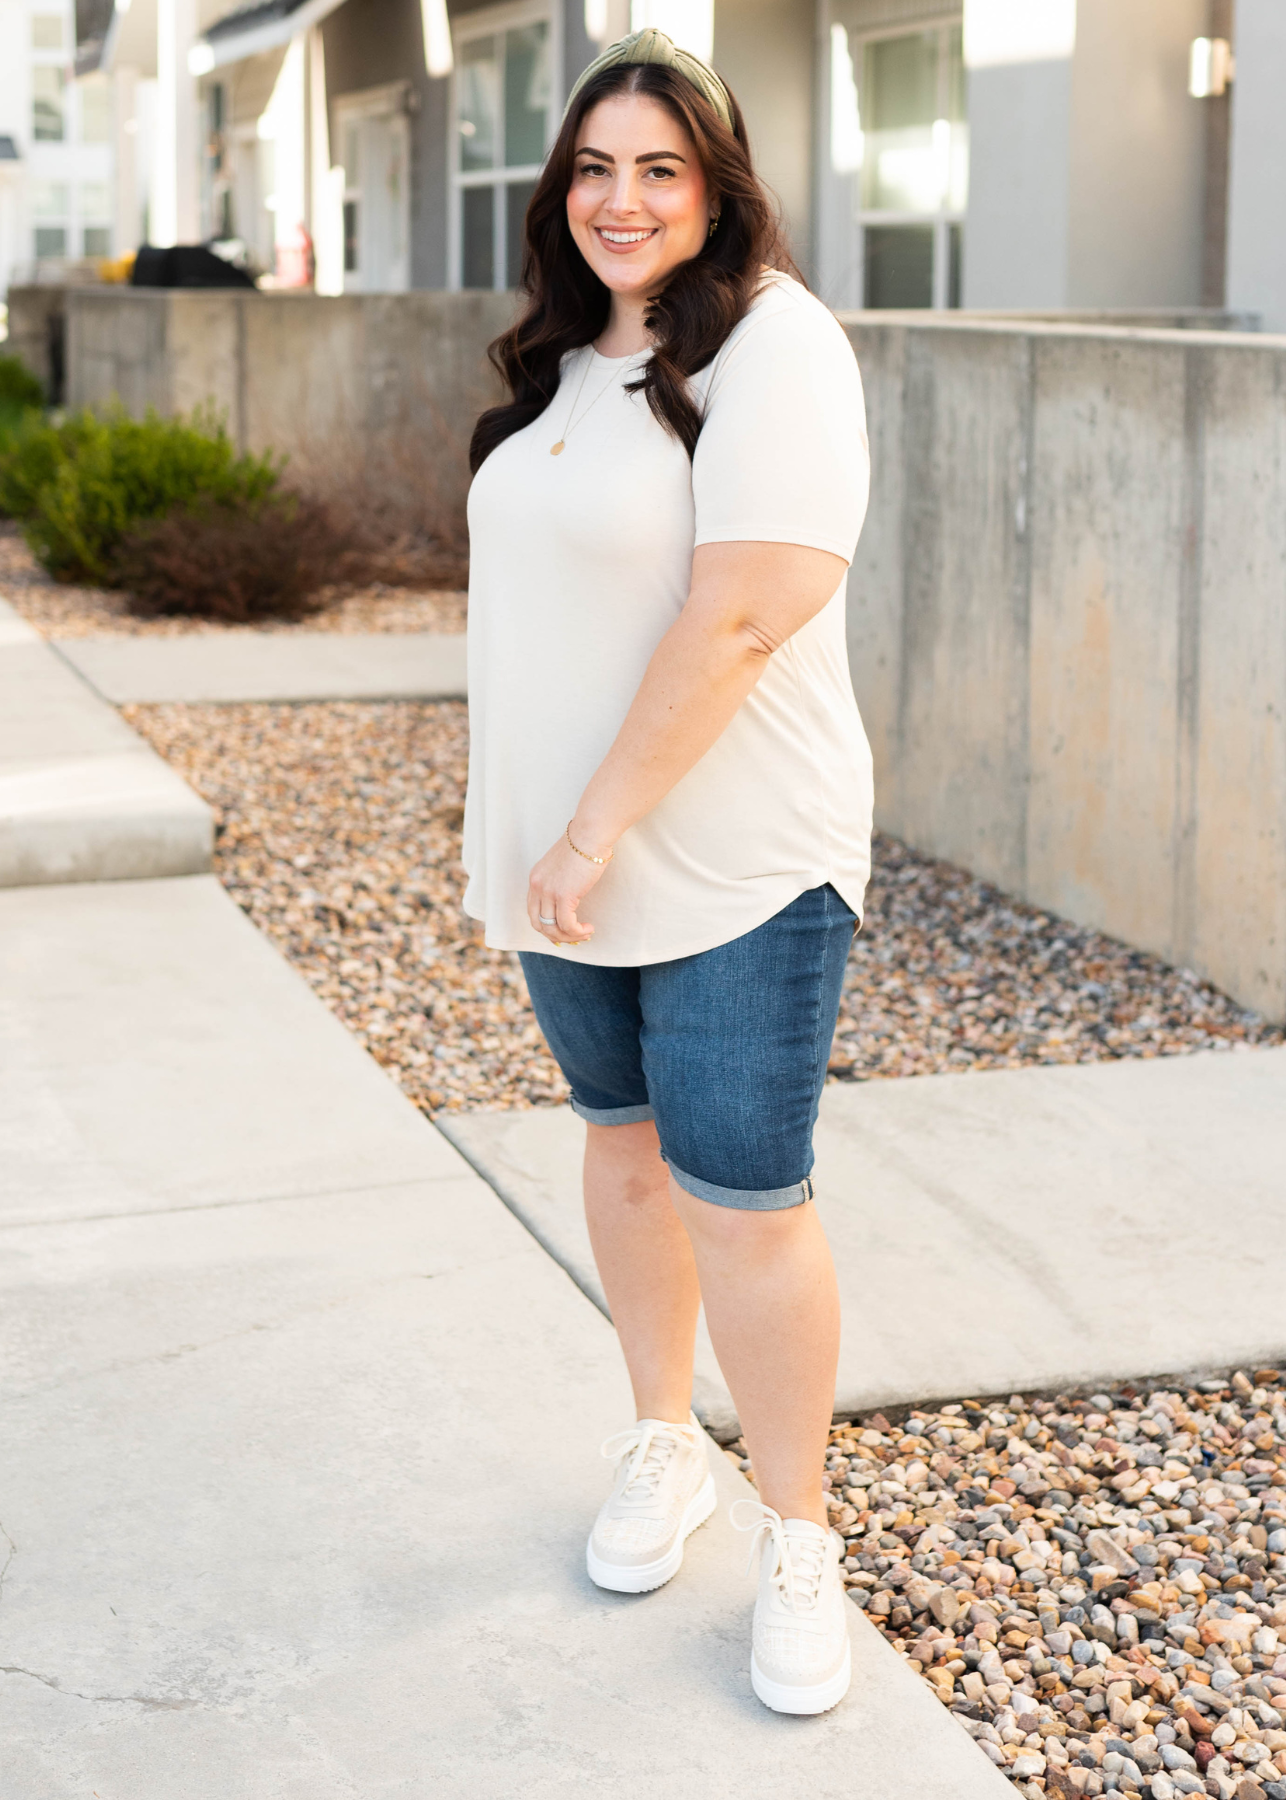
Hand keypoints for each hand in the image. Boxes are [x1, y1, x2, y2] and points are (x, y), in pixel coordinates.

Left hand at [527, 825, 612, 945]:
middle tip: (574, 937)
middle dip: (556, 936)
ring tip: (586, 933)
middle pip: (539, 924)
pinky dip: (578, 932)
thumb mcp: (563, 867)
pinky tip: (589, 929)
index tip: (563, 932)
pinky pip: (567, 925)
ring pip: (552, 928)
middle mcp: (537, 887)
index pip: (533, 912)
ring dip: (570, 936)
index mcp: (535, 879)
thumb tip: (571, 899)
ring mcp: (548, 892)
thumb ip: (561, 882)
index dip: (546, 926)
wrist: (590, 835)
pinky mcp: (564, 896)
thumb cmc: (583, 846)